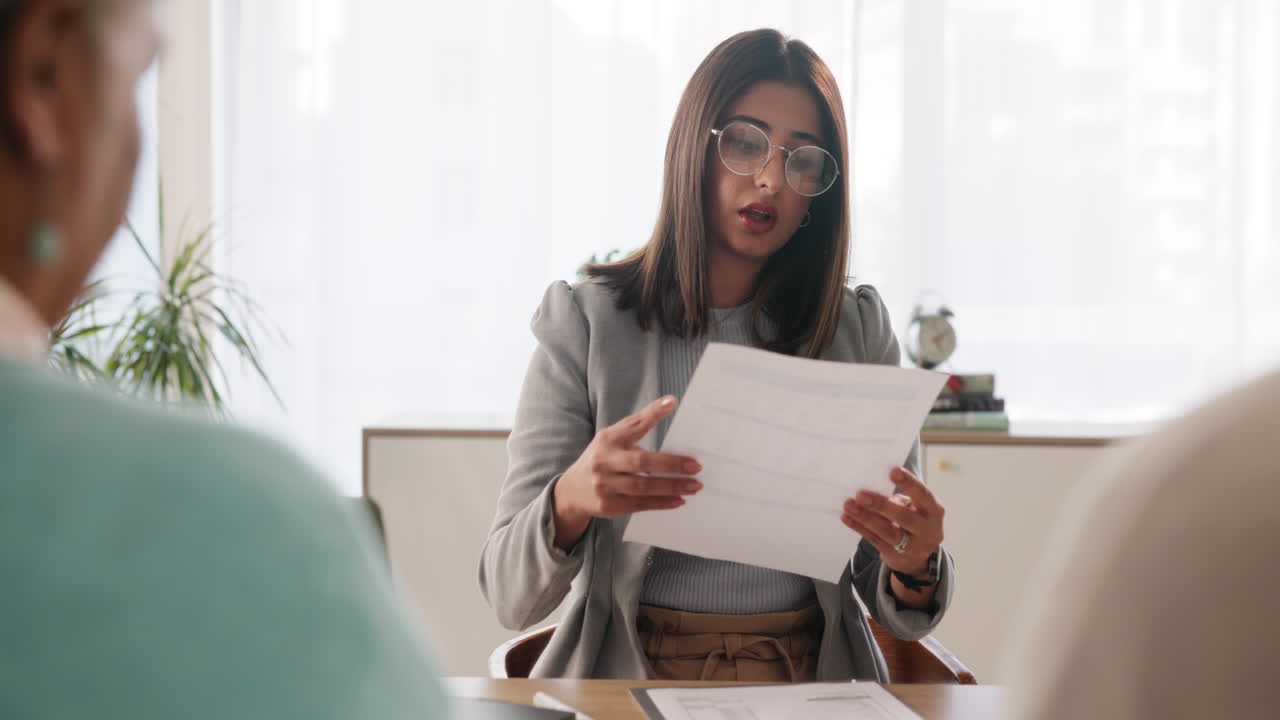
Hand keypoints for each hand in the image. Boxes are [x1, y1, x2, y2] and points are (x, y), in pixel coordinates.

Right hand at [552, 396, 702, 549]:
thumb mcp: (611, 439)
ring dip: (672, 487)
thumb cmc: (602, 459)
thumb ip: (636, 428)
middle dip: (671, 464)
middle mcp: (605, 461)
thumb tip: (669, 408)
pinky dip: (662, 503)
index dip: (652, 414)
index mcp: (608, 439)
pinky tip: (679, 500)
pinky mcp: (609, 505)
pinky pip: (641, 505)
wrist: (571, 491)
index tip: (671, 403)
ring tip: (694, 485)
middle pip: (641, 462)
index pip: (633, 425)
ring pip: (643, 487)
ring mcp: (605, 485)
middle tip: (695, 466)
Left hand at [841, 466, 944, 576]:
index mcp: (934, 511)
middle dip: (881, 505)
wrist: (917, 556)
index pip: (923, 495)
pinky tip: (847, 517)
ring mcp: (912, 546)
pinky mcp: (896, 556)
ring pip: (887, 532)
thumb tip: (871, 490)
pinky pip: (874, 540)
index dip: (909, 483)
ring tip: (849, 505)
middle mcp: (927, 530)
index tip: (892, 471)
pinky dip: (859, 527)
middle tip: (861, 495)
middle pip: (904, 517)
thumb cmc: (914, 519)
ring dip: (865, 517)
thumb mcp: (914, 508)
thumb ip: (899, 500)